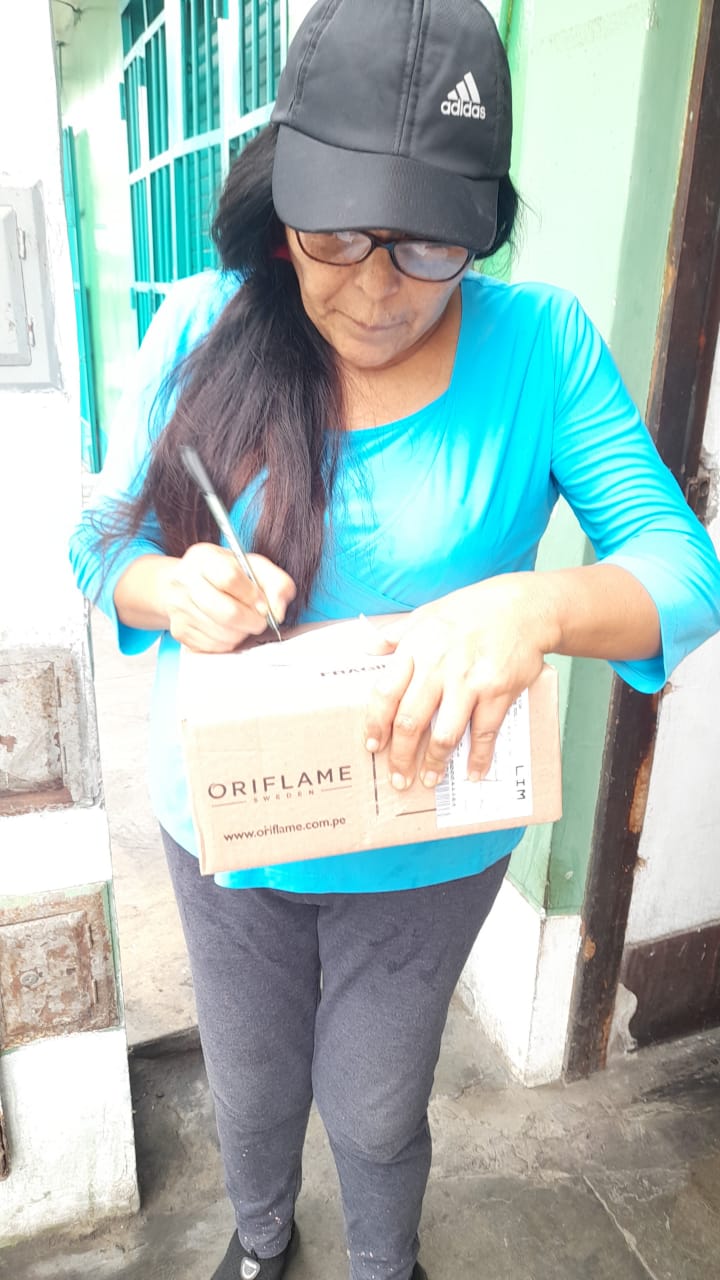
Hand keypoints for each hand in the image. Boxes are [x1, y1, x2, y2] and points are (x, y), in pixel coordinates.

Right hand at [163, 543, 295, 651]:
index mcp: (205, 558)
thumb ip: (277, 583)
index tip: (262, 603)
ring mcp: (179, 607)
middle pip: (227, 612)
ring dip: (241, 633)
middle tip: (259, 620)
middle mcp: (185, 581)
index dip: (252, 595)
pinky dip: (228, 642)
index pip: (230, 578)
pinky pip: (213, 646)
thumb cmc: (225, 574)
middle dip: (252, 621)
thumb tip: (278, 611)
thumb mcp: (255, 567)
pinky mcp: (179, 630)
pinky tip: (228, 629)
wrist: (189, 584)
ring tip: (242, 622)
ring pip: (222, 633)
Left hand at [363, 575, 556, 789]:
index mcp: (416, 650)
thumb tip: (367, 651)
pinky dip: (478, 758)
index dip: (376, 724)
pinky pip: (484, 733)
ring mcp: (469, 682)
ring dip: (434, 763)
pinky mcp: (498, 692)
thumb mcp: (426, 614)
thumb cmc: (471, 610)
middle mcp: (438, 668)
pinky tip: (473, 772)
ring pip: (444, 735)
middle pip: (410, 722)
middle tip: (398, 777)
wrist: (523, 607)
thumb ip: (395, 635)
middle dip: (400, 757)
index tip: (372, 745)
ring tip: (429, 779)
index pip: (385, 694)